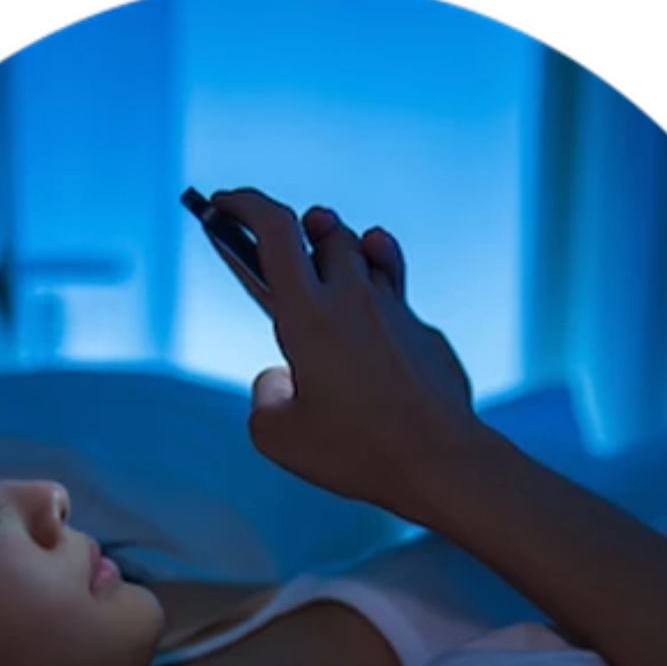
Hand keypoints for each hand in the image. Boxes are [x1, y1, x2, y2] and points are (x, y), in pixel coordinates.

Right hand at [210, 187, 483, 513]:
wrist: (442, 462)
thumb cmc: (360, 450)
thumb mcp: (278, 435)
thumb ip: (265, 395)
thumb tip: (281, 378)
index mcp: (308, 314)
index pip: (274, 228)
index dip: (244, 204)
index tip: (223, 203)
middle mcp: (354, 299)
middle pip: (327, 232)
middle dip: (299, 230)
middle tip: (279, 252)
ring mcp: (396, 313)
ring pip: (367, 256)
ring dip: (341, 255)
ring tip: (327, 277)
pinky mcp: (426, 335)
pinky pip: (396, 300)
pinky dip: (375, 298)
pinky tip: (372, 320)